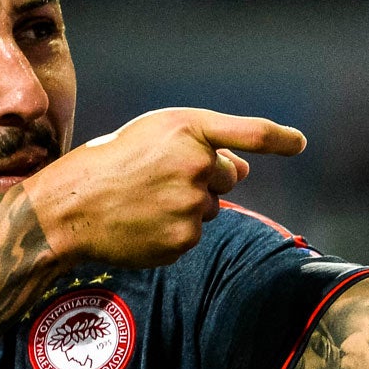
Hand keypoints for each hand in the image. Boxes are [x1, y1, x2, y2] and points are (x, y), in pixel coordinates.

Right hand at [21, 106, 306, 268]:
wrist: (69, 208)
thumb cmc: (109, 164)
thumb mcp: (151, 135)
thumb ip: (200, 144)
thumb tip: (242, 171)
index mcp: (185, 128)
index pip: (248, 133)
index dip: (278, 139)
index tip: (298, 143)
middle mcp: (194, 164)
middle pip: (226, 176)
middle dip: (203, 177)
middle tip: (156, 178)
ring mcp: (190, 206)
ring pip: (208, 208)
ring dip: (186, 205)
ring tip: (143, 201)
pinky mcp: (183, 240)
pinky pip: (192, 235)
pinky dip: (173, 231)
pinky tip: (142, 223)